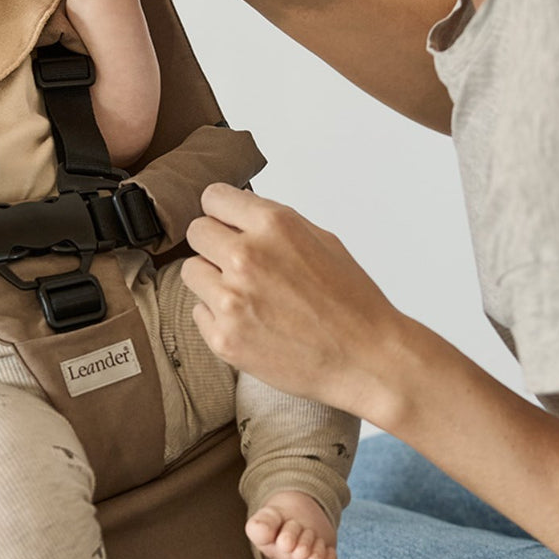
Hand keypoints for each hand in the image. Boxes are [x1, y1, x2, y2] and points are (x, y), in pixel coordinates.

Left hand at [181, 183, 405, 423]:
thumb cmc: (351, 303)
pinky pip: (199, 312)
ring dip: (212, 280)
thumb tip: (238, 212)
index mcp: (273, 225)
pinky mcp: (224, 338)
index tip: (227, 223)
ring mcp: (231, 300)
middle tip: (237, 262)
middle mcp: (246, 257)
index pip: (213, 198)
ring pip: (191, 272)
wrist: (367, 360)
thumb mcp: (321, 240)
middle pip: (196, 232)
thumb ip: (274, 224)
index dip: (221, 212)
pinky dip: (218, 317)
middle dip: (214, 244)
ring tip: (246, 295)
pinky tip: (251, 322)